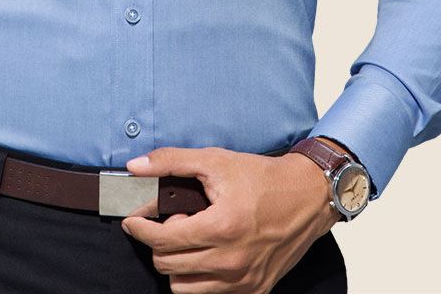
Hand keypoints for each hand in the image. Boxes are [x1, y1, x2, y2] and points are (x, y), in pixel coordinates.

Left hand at [118, 145, 340, 292]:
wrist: (306, 197)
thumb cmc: (262, 177)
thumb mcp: (215, 160)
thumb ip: (172, 162)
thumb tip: (135, 167)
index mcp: (221, 227)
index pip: (163, 240)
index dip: (140, 229)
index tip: (133, 220)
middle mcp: (232, 261)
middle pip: (168, 266)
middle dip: (159, 242)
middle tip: (170, 222)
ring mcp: (243, 281)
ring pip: (183, 287)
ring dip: (177, 263)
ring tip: (190, 238)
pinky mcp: (253, 291)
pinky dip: (199, 276)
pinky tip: (207, 251)